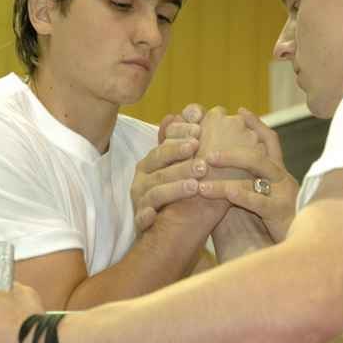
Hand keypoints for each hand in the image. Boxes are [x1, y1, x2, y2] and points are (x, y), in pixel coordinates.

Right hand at [133, 104, 207, 230]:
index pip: (164, 143)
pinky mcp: (141, 219)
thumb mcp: (188, 164)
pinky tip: (154, 216)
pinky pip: (142, 217)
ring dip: (173, 188)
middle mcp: (144, 176)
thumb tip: (197, 109)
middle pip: (159, 163)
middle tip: (202, 161)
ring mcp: (140, 197)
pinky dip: (146, 216)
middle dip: (180, 159)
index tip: (199, 133)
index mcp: (153, 160)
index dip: (180, 137)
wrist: (174, 233)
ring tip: (195, 187)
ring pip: (155, 190)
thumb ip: (191, 138)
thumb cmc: (185, 193)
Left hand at [198, 109, 297, 242]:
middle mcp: (283, 179)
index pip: (270, 141)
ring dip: (227, 174)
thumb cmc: (261, 229)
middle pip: (259, 155)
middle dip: (232, 151)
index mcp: (277, 173)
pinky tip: (223, 194)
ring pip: (256, 176)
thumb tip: (205, 165)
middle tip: (207, 153)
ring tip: (204, 176)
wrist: (283, 257)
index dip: (256, 124)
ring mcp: (284, 195)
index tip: (239, 111)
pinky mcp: (281, 213)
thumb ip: (231, 181)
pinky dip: (239, 195)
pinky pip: (259, 200)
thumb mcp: (245, 200)